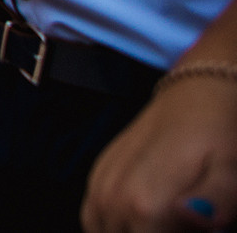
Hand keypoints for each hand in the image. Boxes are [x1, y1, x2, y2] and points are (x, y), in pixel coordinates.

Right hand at [84, 78, 236, 231]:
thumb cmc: (218, 136)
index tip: (194, 226)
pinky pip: (92, 220)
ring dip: (130, 231)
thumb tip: (196, 218)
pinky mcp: (96, 178)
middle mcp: (112, 199)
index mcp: (143, 205)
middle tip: (181, 221)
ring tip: (162, 220)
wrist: (195, 97)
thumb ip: (218, 201)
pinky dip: (112, 227)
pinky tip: (138, 220)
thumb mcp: (232, 171)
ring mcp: (99, 188)